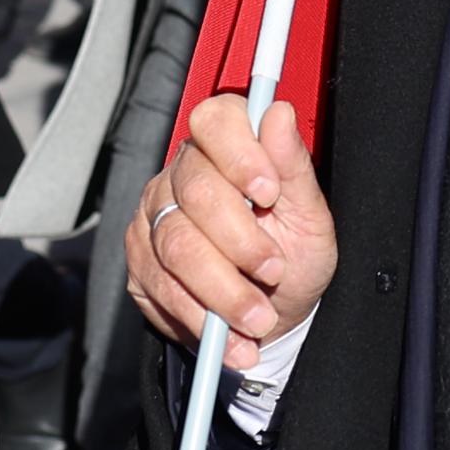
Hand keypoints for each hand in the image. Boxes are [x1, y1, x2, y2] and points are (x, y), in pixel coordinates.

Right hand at [123, 95, 334, 356]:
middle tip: (274, 272)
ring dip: (224, 291)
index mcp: (226, 149)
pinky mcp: (140, 264)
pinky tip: (231, 338)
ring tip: (259, 319)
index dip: (239, 153)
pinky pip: (162, 289)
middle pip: (196, 193)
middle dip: (240, 241)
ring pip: (176, 246)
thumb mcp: (310, 217)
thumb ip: (294, 167)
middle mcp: (181, 176)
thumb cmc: (293, 257)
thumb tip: (279, 112)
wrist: (272, 317)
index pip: (215, 121)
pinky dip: (201, 318)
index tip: (269, 192)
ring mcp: (154, 219)